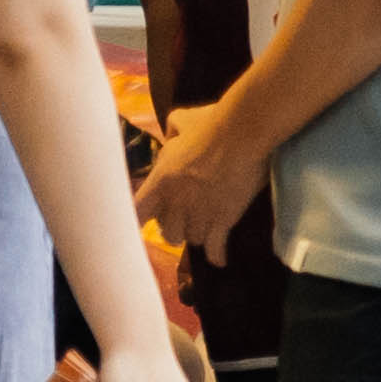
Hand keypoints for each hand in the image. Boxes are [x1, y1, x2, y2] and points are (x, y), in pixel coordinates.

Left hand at [132, 115, 261, 267]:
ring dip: (199, 234)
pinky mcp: (223, 219)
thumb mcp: (183, 121)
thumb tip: (171, 133)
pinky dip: (217, 254)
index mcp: (160, 182)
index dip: (138, 222)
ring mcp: (199, 214)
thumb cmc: (213, 122)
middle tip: (187, 220)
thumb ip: (171, 131)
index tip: (142, 225)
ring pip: (192, 239)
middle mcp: (175, 203)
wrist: (245, 131)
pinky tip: (219, 260)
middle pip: (167, 233)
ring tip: (206, 230)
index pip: (135, 214)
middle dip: (177, 227)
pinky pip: (215, 246)